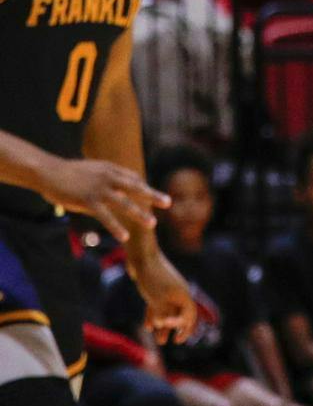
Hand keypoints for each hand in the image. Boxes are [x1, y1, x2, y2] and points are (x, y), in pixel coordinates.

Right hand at [42, 158, 165, 242]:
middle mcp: (109, 177)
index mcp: (111, 168)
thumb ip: (105, 181)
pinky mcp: (88, 200)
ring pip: (124, 203)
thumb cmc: (70, 174)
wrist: (50, 172)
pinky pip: (105, 216)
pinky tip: (124, 236)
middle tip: (168, 203)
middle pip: (136, 187)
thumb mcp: (92, 172)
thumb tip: (114, 192)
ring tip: (152, 224)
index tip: (153, 197)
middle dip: (153, 196)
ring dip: (139, 214)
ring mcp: (100, 189)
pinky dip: (115, 227)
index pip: (133, 179)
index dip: (144, 188)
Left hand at [134, 253, 198, 344]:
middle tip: (171, 342)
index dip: (185, 328)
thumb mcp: (158, 300)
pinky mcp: (155, 288)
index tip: (176, 339)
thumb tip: (162, 326)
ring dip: (163, 325)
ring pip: (168, 310)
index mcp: (182, 294)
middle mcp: (177, 292)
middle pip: (180, 313)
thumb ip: (163, 314)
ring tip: (159, 340)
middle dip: (175, 328)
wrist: (142, 256)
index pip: (190, 314)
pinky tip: (148, 327)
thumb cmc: (152, 278)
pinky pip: (158, 305)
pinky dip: (154, 315)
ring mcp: (166, 289)